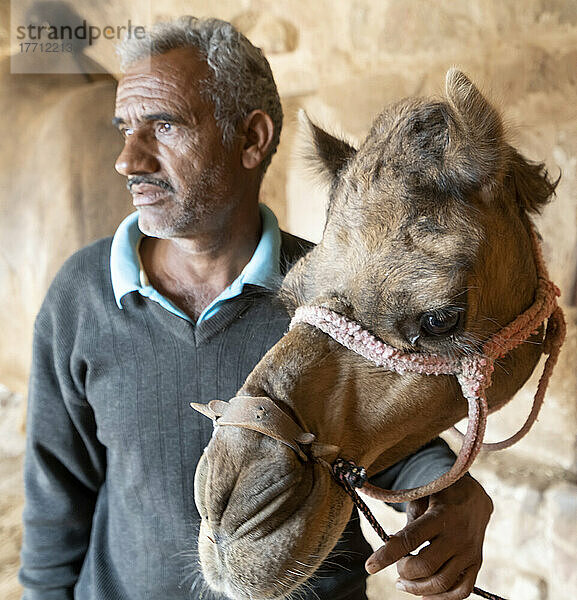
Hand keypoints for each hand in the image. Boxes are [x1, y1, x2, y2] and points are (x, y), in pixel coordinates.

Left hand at [365, 474, 492, 598]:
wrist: (474, 497)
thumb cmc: (440, 495)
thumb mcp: (422, 497)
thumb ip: (409, 522)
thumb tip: (391, 546)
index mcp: (439, 515)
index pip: (410, 539)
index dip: (387, 554)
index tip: (370, 566)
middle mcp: (456, 536)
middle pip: (426, 566)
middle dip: (404, 572)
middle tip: (396, 569)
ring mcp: (468, 552)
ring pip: (443, 583)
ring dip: (418, 589)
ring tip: (403, 583)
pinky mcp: (476, 563)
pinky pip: (462, 591)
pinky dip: (442, 598)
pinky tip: (425, 594)